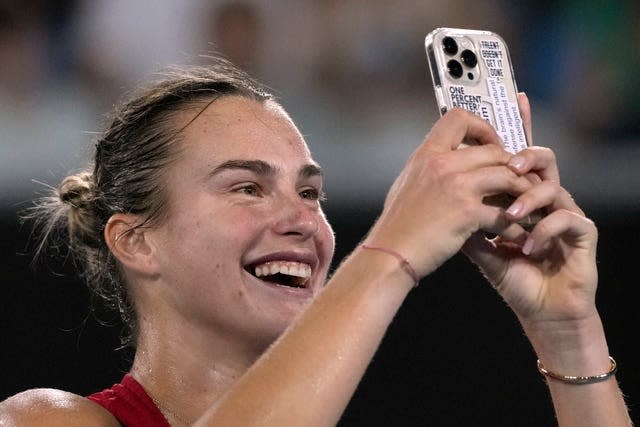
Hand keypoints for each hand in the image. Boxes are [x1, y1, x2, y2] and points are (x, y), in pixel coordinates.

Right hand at [366, 108, 535, 278]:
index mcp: (426, 154)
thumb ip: (428, 169)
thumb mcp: (407, 184)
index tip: (492, 145)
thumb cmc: (397, 225)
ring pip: (507, 177)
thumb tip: (443, 162)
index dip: (483, 127)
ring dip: (523, 193)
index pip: (459, 118)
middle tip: (521, 182)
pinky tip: (519, 236)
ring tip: (529, 208)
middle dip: (513, 166)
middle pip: (493, 150)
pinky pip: (504, 213)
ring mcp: (456, 186)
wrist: (389, 253)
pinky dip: (516, 227)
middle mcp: (442, 164)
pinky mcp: (467, 212)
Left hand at [463, 94, 598, 331]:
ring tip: (508, 218)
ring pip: (553, 186)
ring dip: (528, 200)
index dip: (521, 127)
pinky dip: (542, 231)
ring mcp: (566, 213)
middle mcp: (545, 199)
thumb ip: (466, 221)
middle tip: (509, 164)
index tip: (514, 99)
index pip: (519, 158)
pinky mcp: (583, 233)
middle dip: (525, 157)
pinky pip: (567, 218)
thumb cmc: (513, 276)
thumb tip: (439, 199)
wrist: (539, 310)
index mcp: (522, 197)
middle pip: (543, 160)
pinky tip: (525, 248)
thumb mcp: (481, 247)